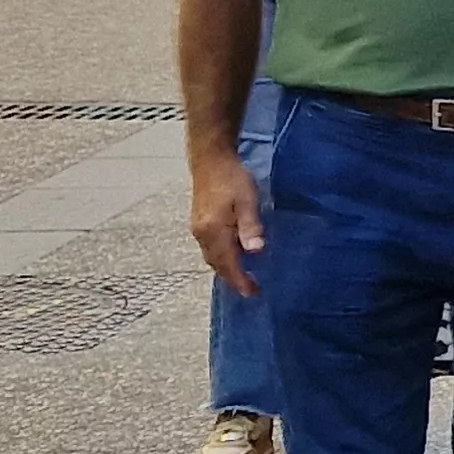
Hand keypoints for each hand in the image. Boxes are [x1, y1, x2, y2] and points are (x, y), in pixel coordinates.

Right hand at [188, 148, 264, 296]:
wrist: (210, 159)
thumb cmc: (232, 177)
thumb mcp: (248, 201)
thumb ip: (250, 227)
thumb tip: (255, 252)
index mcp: (213, 231)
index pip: (228, 263)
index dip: (240, 280)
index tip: (253, 293)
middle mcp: (201, 234)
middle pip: (217, 264)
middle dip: (233, 278)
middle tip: (252, 289)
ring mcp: (198, 229)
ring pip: (212, 257)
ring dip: (227, 269)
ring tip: (245, 277)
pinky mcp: (200, 223)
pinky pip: (210, 248)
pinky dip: (222, 257)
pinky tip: (234, 256)